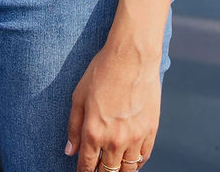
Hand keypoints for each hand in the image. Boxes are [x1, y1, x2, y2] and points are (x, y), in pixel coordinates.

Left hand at [65, 40, 161, 170]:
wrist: (131, 58)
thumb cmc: (102, 72)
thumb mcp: (79, 96)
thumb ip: (74, 126)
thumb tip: (70, 151)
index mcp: (94, 132)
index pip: (87, 165)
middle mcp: (114, 140)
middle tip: (98, 170)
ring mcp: (134, 138)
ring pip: (127, 170)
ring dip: (118, 171)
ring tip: (113, 168)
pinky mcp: (150, 132)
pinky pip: (143, 158)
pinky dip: (136, 163)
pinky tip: (130, 160)